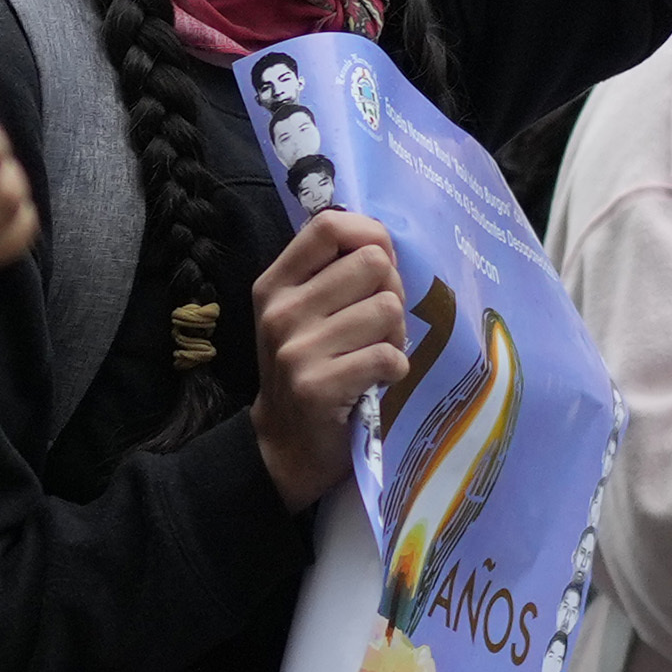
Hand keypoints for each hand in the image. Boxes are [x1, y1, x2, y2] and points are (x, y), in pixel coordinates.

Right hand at [249, 205, 408, 504]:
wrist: (286, 446)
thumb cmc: (309, 368)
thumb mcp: (305, 313)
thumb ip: (335, 273)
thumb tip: (385, 242)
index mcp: (276, 283)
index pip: (329, 225)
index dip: (369, 235)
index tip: (380, 263)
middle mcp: (281, 310)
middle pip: (372, 264)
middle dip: (390, 292)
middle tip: (377, 325)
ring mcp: (296, 349)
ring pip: (387, 308)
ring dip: (395, 334)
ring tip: (374, 355)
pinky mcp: (318, 386)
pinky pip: (388, 355)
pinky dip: (395, 369)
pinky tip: (376, 381)